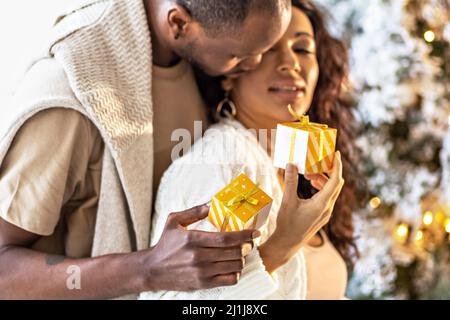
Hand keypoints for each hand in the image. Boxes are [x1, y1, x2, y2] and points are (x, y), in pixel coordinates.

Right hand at [140, 204, 259, 291]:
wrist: (152, 270)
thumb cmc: (165, 243)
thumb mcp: (174, 221)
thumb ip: (195, 211)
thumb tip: (213, 203)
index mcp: (193, 239)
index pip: (226, 238)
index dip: (244, 235)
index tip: (255, 232)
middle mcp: (198, 257)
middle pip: (234, 252)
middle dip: (246, 246)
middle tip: (248, 242)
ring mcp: (201, 272)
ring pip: (234, 265)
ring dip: (241, 258)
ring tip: (239, 253)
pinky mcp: (203, 284)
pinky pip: (230, 279)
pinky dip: (236, 272)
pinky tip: (232, 266)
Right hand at [259, 152, 344, 272]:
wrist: (287, 243)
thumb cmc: (287, 224)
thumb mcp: (287, 201)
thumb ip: (290, 181)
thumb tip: (291, 164)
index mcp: (322, 204)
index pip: (335, 180)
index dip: (337, 166)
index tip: (336, 153)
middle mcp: (328, 208)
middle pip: (335, 184)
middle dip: (328, 171)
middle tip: (317, 162)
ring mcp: (326, 213)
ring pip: (331, 191)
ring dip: (322, 180)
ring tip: (308, 175)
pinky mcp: (322, 216)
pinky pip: (327, 197)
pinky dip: (321, 188)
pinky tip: (310, 185)